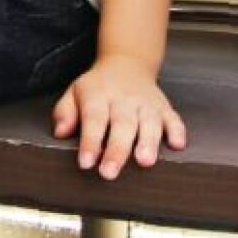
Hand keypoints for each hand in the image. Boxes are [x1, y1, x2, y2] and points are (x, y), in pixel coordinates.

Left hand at [52, 55, 186, 179]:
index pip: (93, 119)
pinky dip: (177, 131)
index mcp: (98, 96)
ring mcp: (146, 103)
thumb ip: (65, 112)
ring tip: (145, 162)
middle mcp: (124, 99)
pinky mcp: (164, 107)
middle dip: (116, 150)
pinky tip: (177, 145)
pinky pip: (173, 118)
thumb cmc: (97, 88)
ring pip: (149, 122)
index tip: (86, 163)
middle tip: (109, 172)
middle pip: (121, 125)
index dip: (89, 142)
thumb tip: (60, 132)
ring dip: (148, 142)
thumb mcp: (74, 93)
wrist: (127, 64)